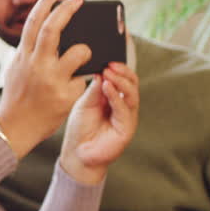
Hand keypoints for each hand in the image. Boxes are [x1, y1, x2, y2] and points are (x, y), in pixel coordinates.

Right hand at [0, 0, 93, 157]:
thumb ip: (30, 52)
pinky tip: (79, 83)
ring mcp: (51, 80)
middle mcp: (36, 65)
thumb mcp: (16, 69)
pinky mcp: (65, 95)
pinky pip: (84, 78)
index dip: (46, 2)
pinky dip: (85, 77)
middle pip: (52, 29)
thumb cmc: (18, 97)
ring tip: (85, 54)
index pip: (33, 22)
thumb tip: (48, 32)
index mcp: (23, 56)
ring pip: (79, 52)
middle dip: (67, 10)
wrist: (14, 127)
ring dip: (85, 50)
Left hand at [59, 62, 139, 183]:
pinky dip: (116, 96)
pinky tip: (107, 86)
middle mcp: (123, 106)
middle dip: (122, 72)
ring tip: (109, 72)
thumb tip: (101, 70)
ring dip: (121, 81)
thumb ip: (94, 89)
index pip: (121, 79)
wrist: (77, 153)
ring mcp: (127, 117)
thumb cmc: (80, 129)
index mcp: (114, 98)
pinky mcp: (127, 127)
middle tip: (110, 63)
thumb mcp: (85, 104)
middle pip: (131, 84)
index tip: (107, 56)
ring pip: (131, 94)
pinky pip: (124, 108)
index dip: (118, 68)